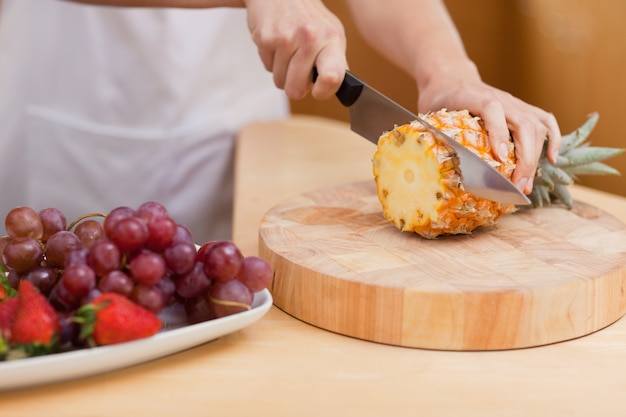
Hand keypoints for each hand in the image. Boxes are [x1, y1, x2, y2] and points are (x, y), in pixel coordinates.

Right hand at [243, 0, 346, 99]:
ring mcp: (286, 38)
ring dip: (282, 73)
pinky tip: (277, 45)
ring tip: (288, 52)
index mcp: (332, 39)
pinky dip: (271, 61)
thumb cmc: (309, 18)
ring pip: (280, 81)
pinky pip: (267, 68)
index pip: (332, 77)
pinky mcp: (266, 38)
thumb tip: (342, 89)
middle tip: (298, 71)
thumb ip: (337, 62)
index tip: (318, 91)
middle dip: (295, 86)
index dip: (323, 92)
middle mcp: (311, 38)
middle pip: (296, 89)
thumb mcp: (331, 34)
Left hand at [417, 73, 561, 194]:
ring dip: (536, 157)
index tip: (501, 158)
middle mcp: (501, 98)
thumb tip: (426, 165)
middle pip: (522, 123)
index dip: (498, 133)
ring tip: (527, 184)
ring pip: (536, 126)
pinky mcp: (523, 109)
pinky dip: (553, 139)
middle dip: (524, 158)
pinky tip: (552, 159)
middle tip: (517, 186)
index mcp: (474, 96)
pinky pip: (545, 121)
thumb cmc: (440, 101)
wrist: (452, 78)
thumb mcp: (429, 114)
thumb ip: (431, 133)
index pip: (492, 110)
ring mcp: (515, 103)